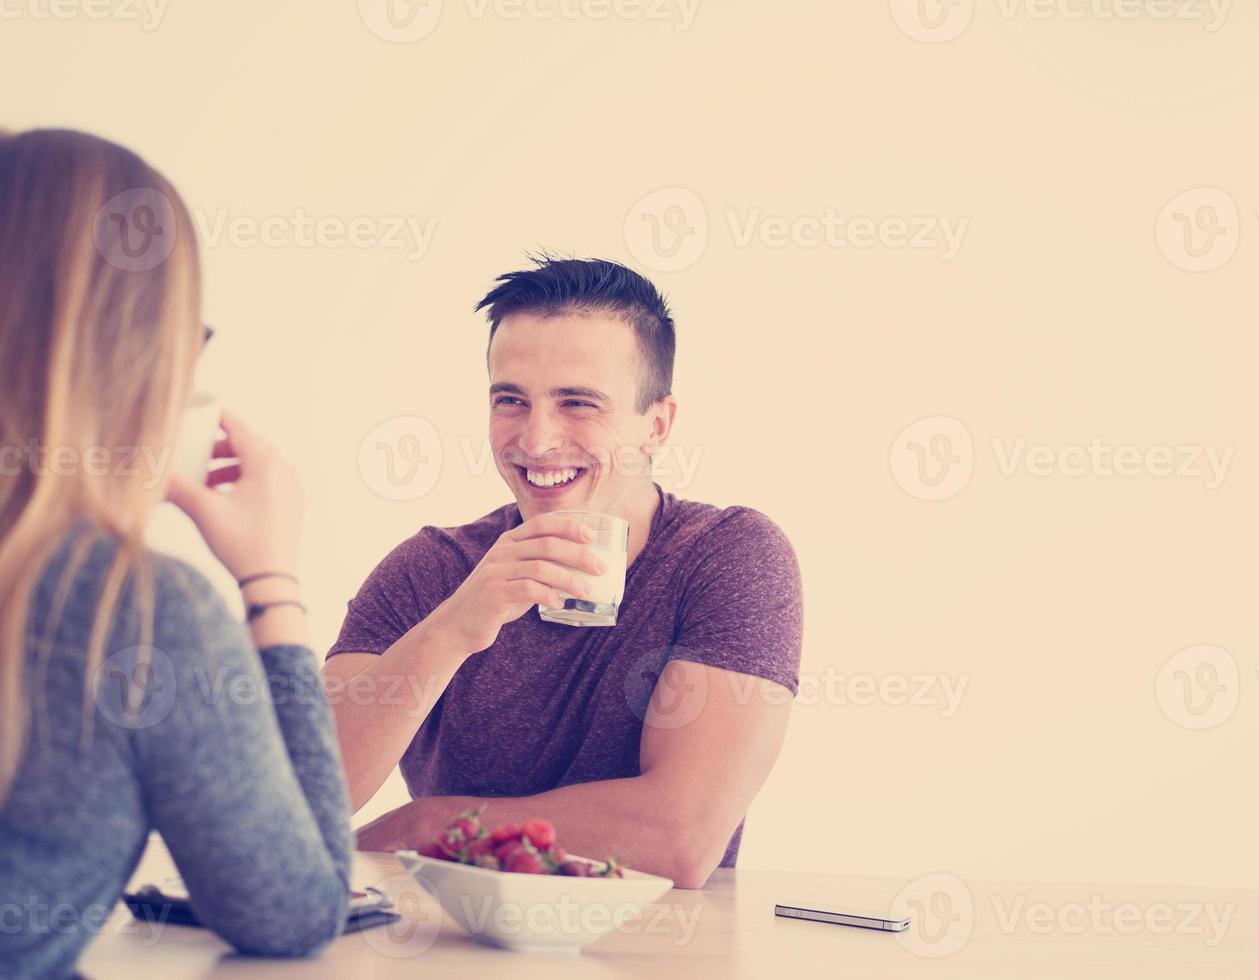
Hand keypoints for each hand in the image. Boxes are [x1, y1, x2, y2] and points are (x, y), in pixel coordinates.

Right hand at [166, 410, 303, 580]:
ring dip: (229, 468)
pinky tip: (223, 499)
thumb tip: (149, 473)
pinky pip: (266, 483)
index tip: (200, 412)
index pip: (239, 429)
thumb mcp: (202, 509)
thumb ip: (174, 486)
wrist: (271, 581)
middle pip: (248, 447)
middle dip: (218, 449)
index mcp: (267, 463)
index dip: (217, 419)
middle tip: (195, 455)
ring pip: (257, 466)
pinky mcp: (291, 507)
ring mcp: (292, 489)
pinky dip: (243, 483)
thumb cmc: (242, 542)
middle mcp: (284, 471)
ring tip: (204, 482)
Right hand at [432, 513, 604, 654]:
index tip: (592, 537)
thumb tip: (580, 566)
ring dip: (569, 580)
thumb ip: (540, 566)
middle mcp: (502, 551)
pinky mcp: (493, 594)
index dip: (569, 526)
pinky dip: (549, 596)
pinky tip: (559, 604)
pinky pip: (528, 589)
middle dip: (579, 555)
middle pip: (548, 544)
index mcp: (509, 541)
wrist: (457, 624)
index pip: (543, 522)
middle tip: (600, 568)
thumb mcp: (516, 575)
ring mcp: (496, 571)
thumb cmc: (495, 599)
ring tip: (586, 591)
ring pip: (541, 567)